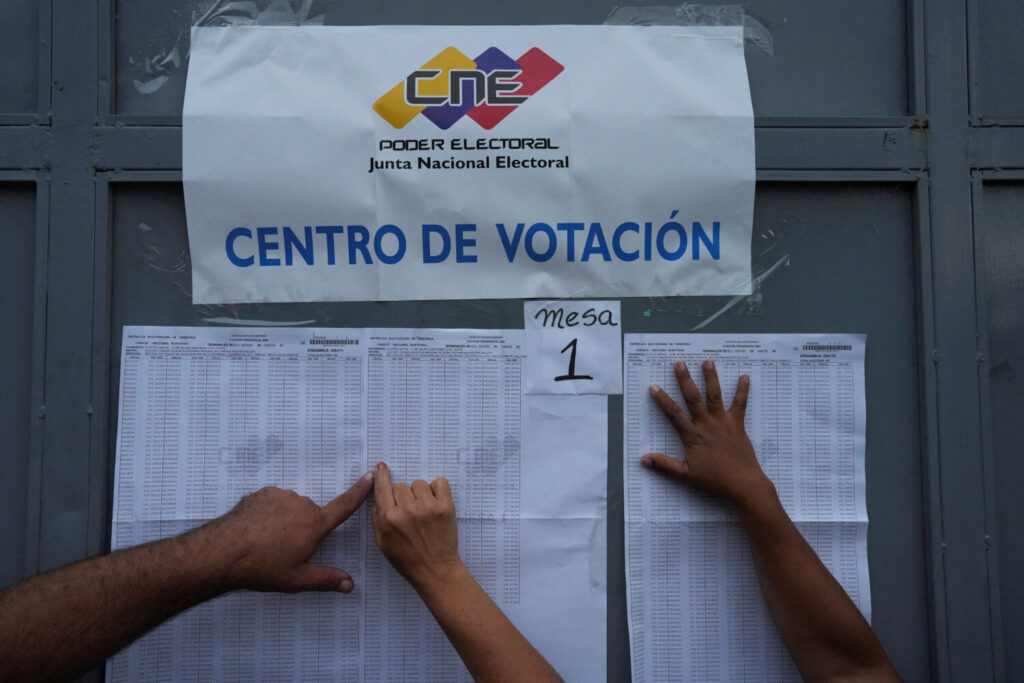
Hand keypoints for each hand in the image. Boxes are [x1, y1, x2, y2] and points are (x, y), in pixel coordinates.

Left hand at [198, 475, 372, 593]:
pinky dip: (269, 513)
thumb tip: (349, 584)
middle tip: (285, 549)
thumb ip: (326, 580)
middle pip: (311, 514)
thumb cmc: (261, 567)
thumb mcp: (296, 580)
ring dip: (285, 520)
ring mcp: (280, 496)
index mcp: (314, 525)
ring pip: (290, 508)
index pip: (344, 505)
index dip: (359, 491)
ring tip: (266, 540)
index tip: (370, 475)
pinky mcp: (262, 493)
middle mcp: (301, 505)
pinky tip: (256, 529)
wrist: (222, 551)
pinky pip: (273, 501)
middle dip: (303, 528)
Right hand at [371, 462, 462, 594]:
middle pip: (401, 485)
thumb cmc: (407, 559)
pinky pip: (440, 482)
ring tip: (423, 510)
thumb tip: (378, 493)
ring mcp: (427, 507)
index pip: (382, 487)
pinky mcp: (446, 507)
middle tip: (409, 512)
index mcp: (388, 519)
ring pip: (419, 483)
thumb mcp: (382, 542)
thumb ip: (377, 517)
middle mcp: (406, 510)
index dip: (382, 476)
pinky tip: (435, 502)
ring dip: (420, 493)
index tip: (382, 468)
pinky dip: (437, 489)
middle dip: (403, 496)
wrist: (435, 570)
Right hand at [642, 359, 774, 509]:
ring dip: (711, 378)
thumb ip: (664, 465)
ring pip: (715, 396)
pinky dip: (743, 390)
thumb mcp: (685, 475)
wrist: (742, 483)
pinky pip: (740, 404)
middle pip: (693, 398)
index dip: (663, 400)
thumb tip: (643, 459)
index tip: (654, 386)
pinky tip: (745, 376)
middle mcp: (707, 424)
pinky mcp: (737, 424)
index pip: (674, 414)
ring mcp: (723, 422)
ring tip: (707, 361)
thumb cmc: (714, 480)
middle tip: (679, 363)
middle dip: (685, 380)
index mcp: (693, 436)